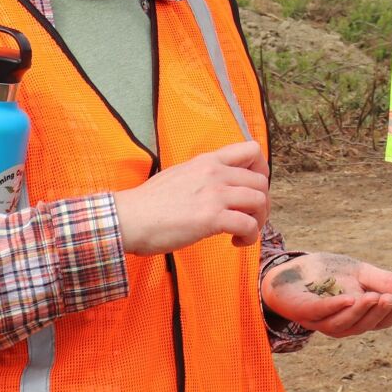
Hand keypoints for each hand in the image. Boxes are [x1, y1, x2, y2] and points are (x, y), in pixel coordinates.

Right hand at [114, 140, 269, 255]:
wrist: (129, 218)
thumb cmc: (149, 203)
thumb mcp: (180, 175)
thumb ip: (203, 176)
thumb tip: (218, 187)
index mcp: (207, 161)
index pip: (252, 150)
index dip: (261, 170)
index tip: (252, 189)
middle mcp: (214, 172)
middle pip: (261, 181)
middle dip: (262, 204)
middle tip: (249, 218)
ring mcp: (214, 194)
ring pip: (259, 201)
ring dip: (258, 221)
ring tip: (243, 232)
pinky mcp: (212, 218)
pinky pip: (249, 225)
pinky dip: (250, 237)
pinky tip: (234, 241)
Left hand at [261, 252, 391, 336]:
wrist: (289, 270)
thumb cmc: (325, 274)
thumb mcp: (359, 273)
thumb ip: (386, 282)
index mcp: (357, 317)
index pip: (380, 322)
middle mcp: (340, 324)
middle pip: (363, 325)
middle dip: (378, 312)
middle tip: (391, 298)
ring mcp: (320, 320)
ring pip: (343, 324)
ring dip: (360, 312)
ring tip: (374, 296)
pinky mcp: (302, 310)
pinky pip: (320, 312)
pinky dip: (335, 307)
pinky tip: (349, 297)